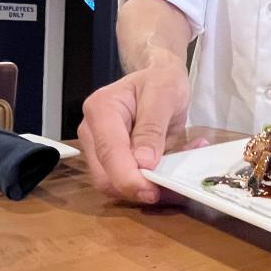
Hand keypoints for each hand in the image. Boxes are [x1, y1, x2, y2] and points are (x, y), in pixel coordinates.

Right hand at [77, 48, 189, 203]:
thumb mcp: (163, 95)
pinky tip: (172, 169)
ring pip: (115, 185)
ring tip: (178, 176)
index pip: (109, 152)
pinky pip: (127, 182)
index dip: (128, 178)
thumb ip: (152, 128)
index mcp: (101, 109)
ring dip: (146, 189)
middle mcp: (92, 132)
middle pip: (105, 176)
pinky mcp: (112, 162)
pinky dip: (150, 183)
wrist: (159, 78)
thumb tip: (143, 163)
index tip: (152, 192)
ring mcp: (99, 149)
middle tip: (173, 189)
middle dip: (136, 189)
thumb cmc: (161, 81)